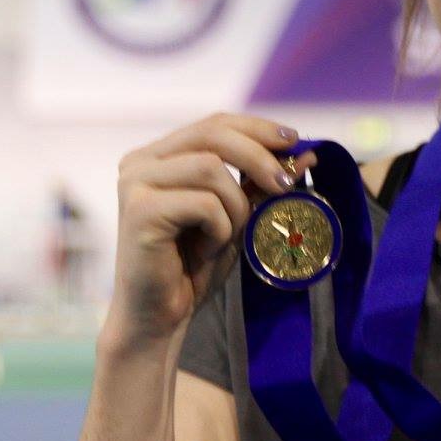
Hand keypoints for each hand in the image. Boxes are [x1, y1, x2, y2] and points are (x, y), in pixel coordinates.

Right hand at [103, 112, 317, 349]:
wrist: (160, 317)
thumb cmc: (194, 267)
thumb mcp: (237, 216)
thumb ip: (261, 183)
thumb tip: (305, 153)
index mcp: (158, 156)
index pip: (214, 123)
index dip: (257, 128)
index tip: (293, 140)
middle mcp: (140, 162)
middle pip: (213, 134)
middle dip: (259, 155)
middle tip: (287, 183)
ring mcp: (135, 183)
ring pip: (212, 169)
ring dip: (235, 206)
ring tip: (224, 236)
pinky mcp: (139, 210)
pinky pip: (204, 203)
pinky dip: (219, 228)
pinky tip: (204, 250)